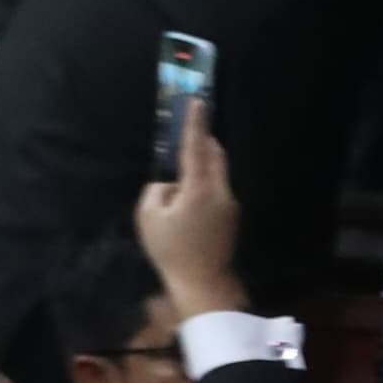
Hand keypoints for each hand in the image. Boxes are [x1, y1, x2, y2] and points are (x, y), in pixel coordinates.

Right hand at [134, 98, 244, 315]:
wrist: (203, 282)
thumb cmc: (171, 250)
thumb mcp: (149, 216)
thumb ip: (158, 190)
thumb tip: (171, 184)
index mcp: (200, 189)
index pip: (196, 148)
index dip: (195, 124)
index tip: (198, 101)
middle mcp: (222, 192)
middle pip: (215, 156)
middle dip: (203, 142)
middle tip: (190, 131)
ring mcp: (231, 205)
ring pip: (218, 173)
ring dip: (203, 165)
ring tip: (183, 172)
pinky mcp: (232, 216)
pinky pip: (217, 190)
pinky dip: (205, 184)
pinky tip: (189, 200)